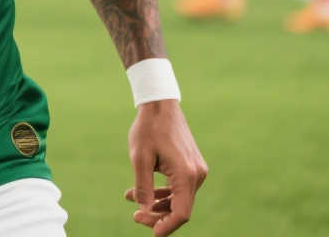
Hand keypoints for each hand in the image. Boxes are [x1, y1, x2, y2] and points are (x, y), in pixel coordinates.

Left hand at [126, 99, 206, 235]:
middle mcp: (197, 174)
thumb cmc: (148, 128)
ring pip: (179, 198)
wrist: (160, 104)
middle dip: (157, 215)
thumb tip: (144, 211)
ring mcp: (196, 170)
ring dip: (157, 203)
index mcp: (186, 174)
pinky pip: (178, 187)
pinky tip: (141, 191)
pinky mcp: (191, 165)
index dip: (166, 226)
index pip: (181, 213)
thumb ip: (143, 187)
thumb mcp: (139, 158)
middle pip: (180, 208)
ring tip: (131, 200)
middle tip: (134, 216)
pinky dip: (162, 192)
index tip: (151, 233)